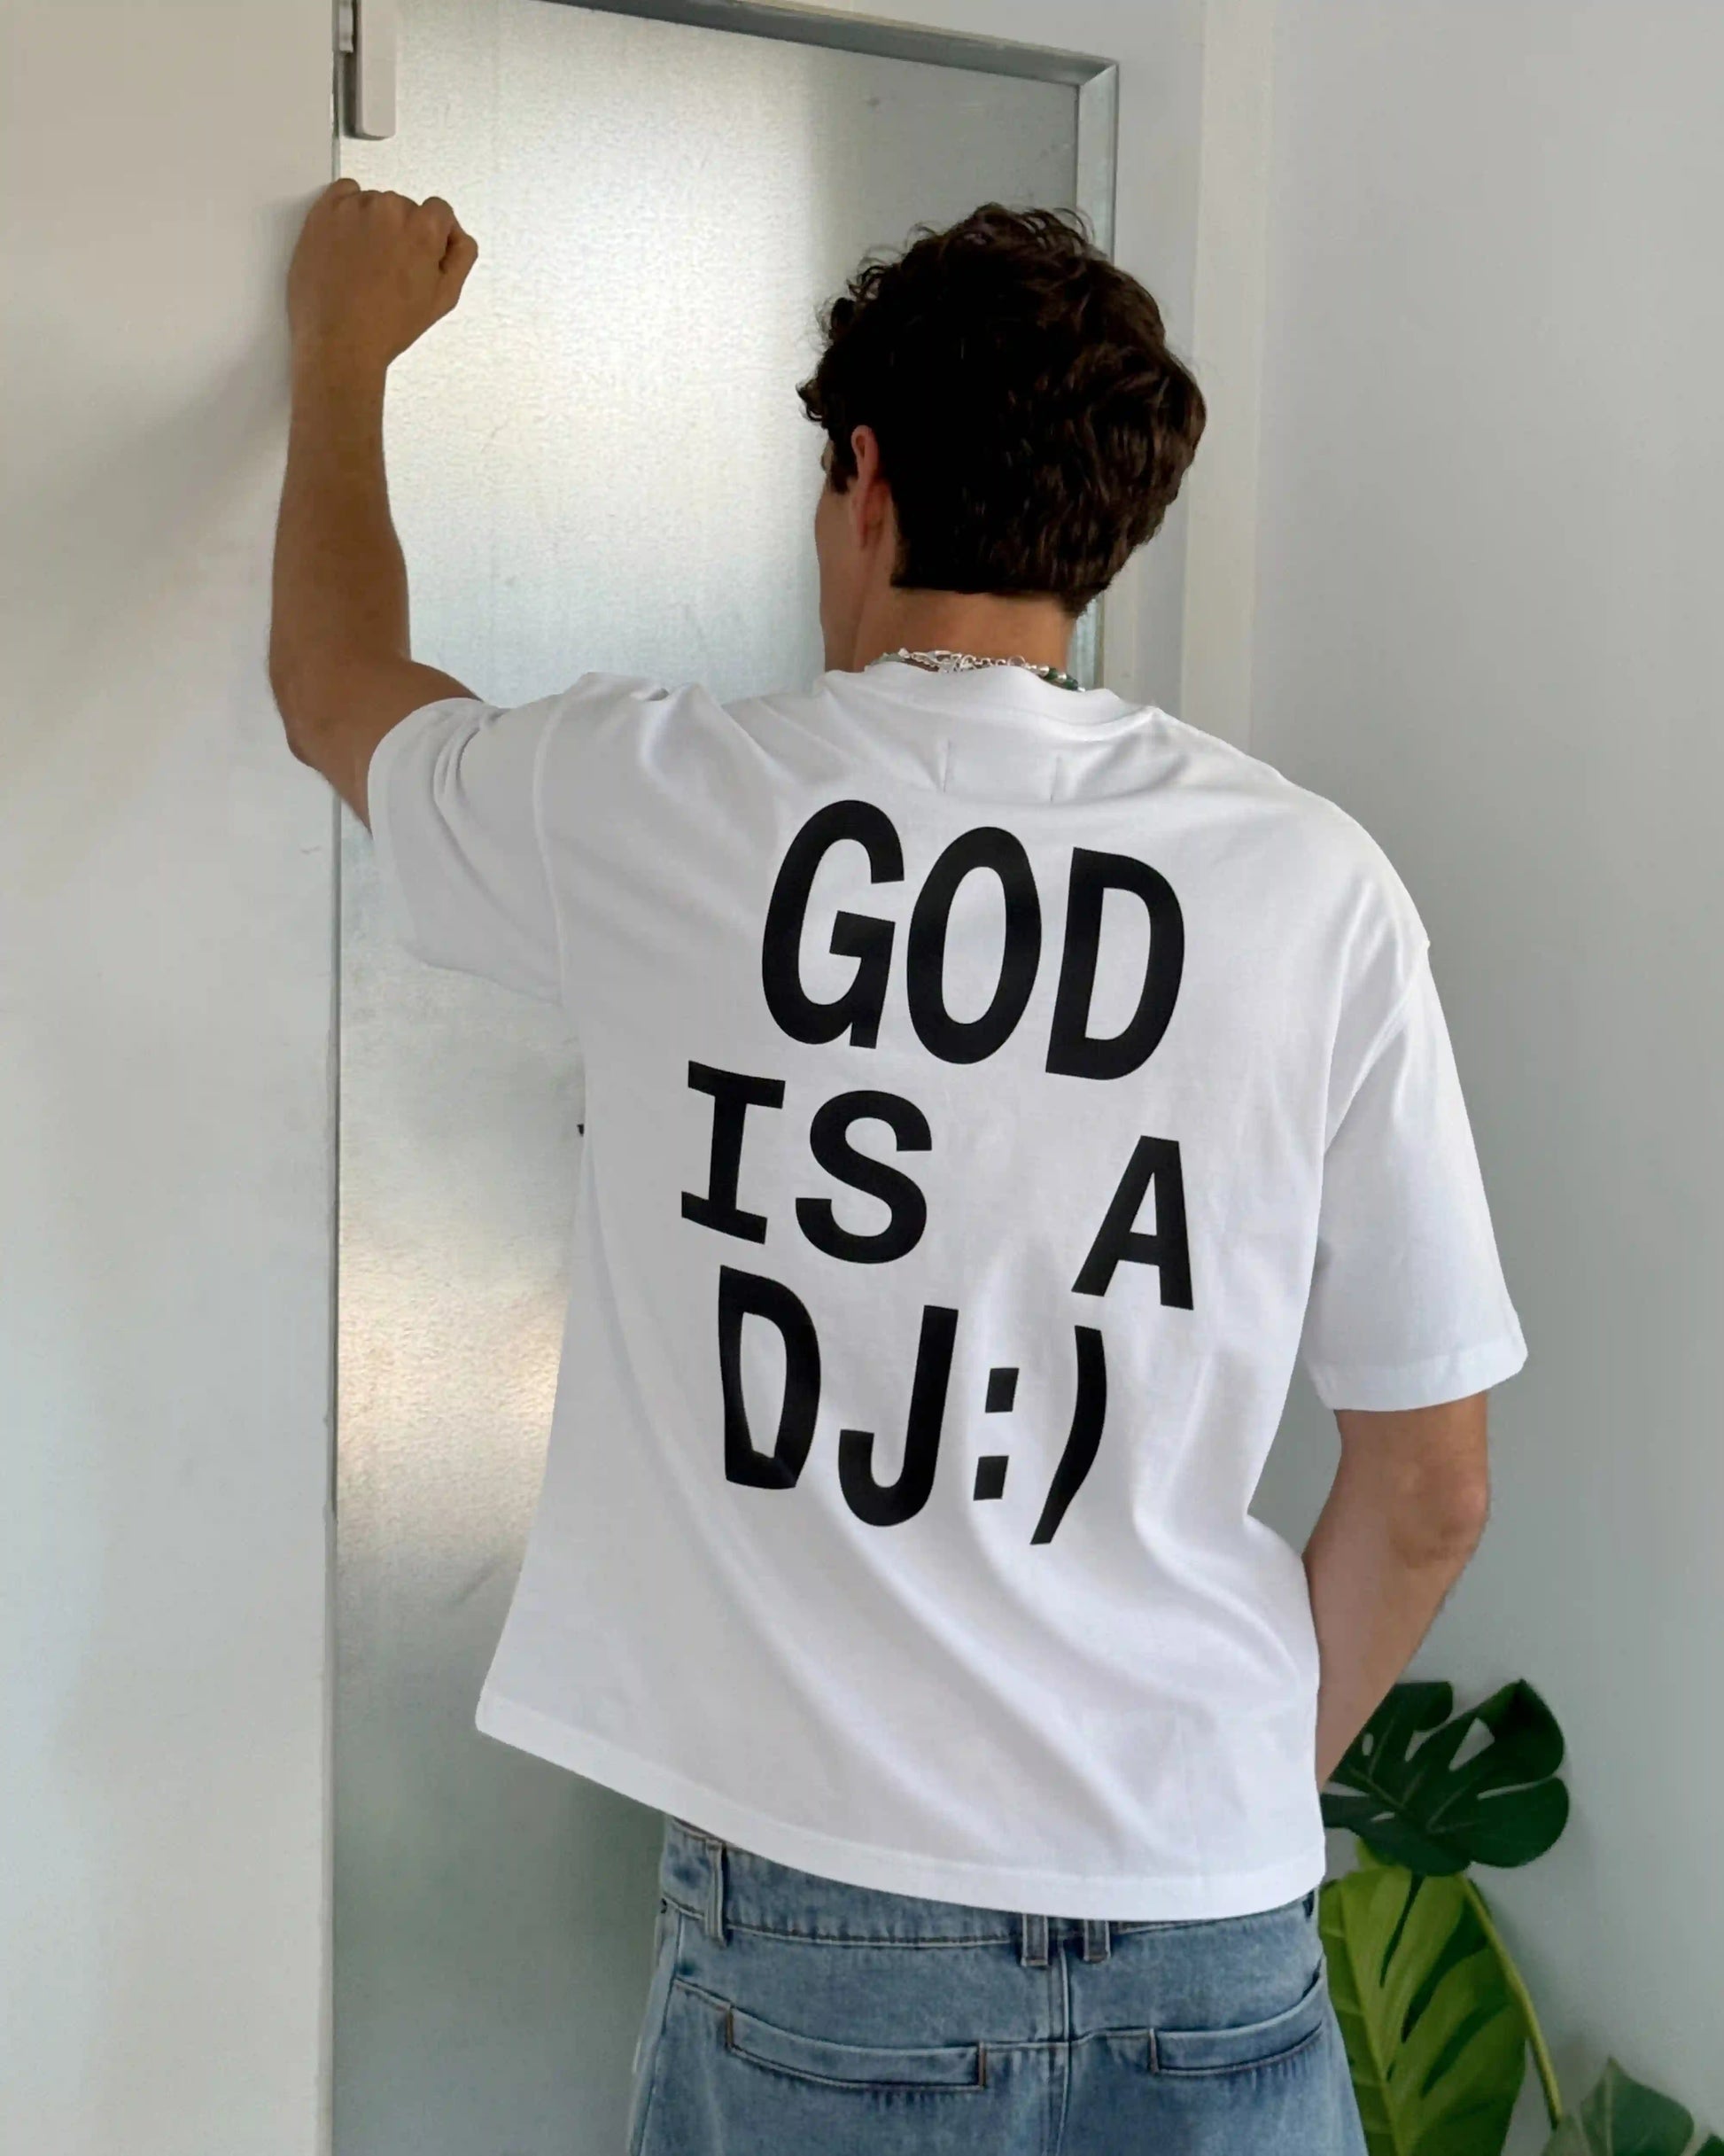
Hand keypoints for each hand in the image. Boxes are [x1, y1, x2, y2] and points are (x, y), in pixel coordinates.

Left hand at [287, 177, 477, 376]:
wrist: (340, 340)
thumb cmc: (393, 324)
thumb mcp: (444, 298)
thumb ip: (461, 256)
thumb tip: (456, 234)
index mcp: (423, 227)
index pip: (439, 212)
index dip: (435, 236)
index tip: (422, 259)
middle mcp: (390, 207)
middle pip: (405, 208)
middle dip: (403, 232)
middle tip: (390, 269)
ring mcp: (354, 206)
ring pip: (375, 203)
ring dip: (375, 224)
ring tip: (364, 263)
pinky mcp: (324, 211)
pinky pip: (345, 192)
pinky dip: (349, 210)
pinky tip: (348, 241)